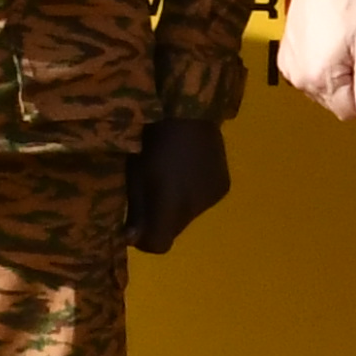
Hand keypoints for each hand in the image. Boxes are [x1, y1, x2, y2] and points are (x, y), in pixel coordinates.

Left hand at [127, 115, 234, 254]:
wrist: (188, 110)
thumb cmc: (150, 140)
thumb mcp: (135, 175)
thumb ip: (136, 211)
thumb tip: (133, 240)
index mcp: (170, 204)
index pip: (159, 245)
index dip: (145, 241)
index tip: (134, 228)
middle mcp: (195, 207)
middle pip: (174, 230)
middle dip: (161, 220)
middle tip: (151, 196)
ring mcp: (212, 197)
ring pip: (189, 216)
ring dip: (178, 206)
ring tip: (171, 179)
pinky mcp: (223, 187)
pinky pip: (203, 201)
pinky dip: (194, 194)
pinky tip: (189, 171)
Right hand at [279, 0, 355, 123]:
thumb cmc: (348, 8)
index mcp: (322, 81)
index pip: (350, 112)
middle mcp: (300, 81)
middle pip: (334, 103)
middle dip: (349, 86)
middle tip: (355, 53)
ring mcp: (289, 70)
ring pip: (321, 91)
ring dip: (334, 77)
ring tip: (340, 45)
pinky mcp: (283, 57)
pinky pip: (307, 76)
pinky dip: (318, 67)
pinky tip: (326, 43)